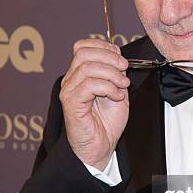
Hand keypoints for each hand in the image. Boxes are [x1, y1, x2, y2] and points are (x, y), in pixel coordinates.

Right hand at [59, 39, 129, 169]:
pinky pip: (89, 85)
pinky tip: (116, 96)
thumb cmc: (106, 122)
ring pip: (87, 67)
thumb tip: (119, 59)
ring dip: (111, 74)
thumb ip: (116, 73)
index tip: (120, 57)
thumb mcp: (117, 90)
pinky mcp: (71, 103)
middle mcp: (71, 80)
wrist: (101, 146)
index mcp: (80, 74)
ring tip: (122, 86)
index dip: (103, 46)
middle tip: (123, 69)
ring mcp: (69, 91)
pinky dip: (108, 87)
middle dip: (109, 57)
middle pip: (83, 53)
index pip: (83, 46)